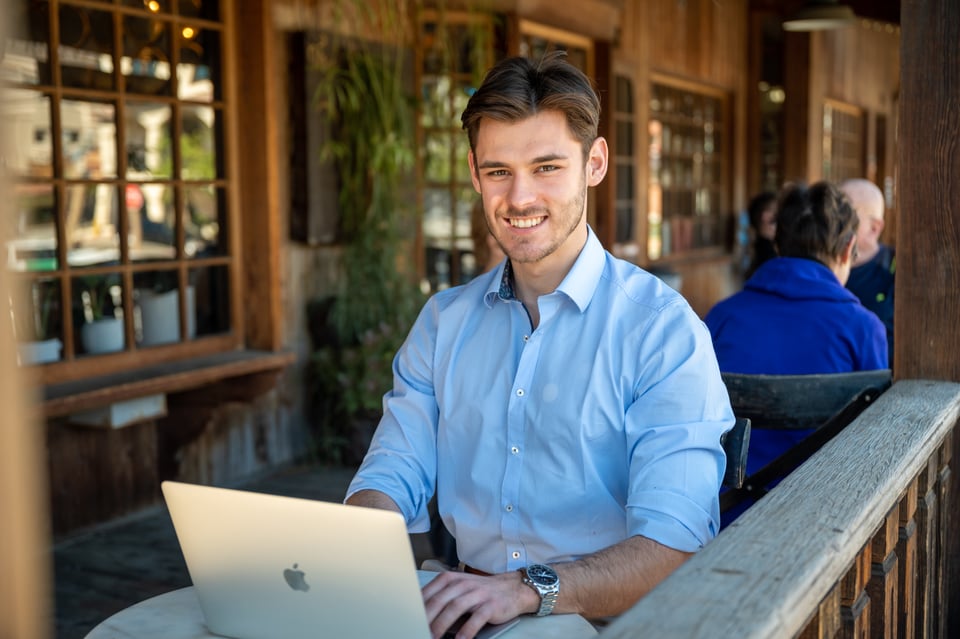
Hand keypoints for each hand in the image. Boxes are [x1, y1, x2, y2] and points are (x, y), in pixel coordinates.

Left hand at [421, 570, 537, 638]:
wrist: (513, 588)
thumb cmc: (481, 591)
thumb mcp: (459, 588)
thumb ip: (441, 598)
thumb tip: (420, 617)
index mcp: (450, 579)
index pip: (428, 593)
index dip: (416, 608)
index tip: (407, 621)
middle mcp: (462, 584)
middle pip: (438, 601)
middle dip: (425, 619)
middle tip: (416, 631)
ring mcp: (477, 593)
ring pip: (454, 608)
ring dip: (441, 625)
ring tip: (432, 638)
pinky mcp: (490, 605)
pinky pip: (476, 619)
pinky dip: (466, 631)